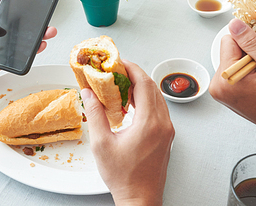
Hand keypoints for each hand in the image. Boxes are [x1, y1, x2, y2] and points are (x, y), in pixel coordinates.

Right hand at [81, 60, 174, 205]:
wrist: (140, 199)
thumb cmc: (124, 177)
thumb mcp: (102, 144)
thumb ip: (95, 114)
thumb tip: (89, 94)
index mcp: (149, 123)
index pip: (143, 84)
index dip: (131, 69)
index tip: (119, 62)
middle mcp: (163, 124)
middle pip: (152, 88)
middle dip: (135, 75)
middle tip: (117, 71)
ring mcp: (167, 130)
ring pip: (157, 97)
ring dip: (141, 87)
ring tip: (122, 85)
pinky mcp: (166, 135)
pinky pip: (158, 109)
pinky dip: (145, 100)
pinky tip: (131, 103)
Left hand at [208, 19, 255, 135]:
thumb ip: (252, 41)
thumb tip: (234, 23)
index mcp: (225, 76)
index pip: (229, 40)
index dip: (248, 40)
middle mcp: (216, 84)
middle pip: (229, 50)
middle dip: (249, 52)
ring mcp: (219, 91)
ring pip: (232, 60)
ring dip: (249, 62)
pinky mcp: (223, 94)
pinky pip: (232, 71)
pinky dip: (246, 71)